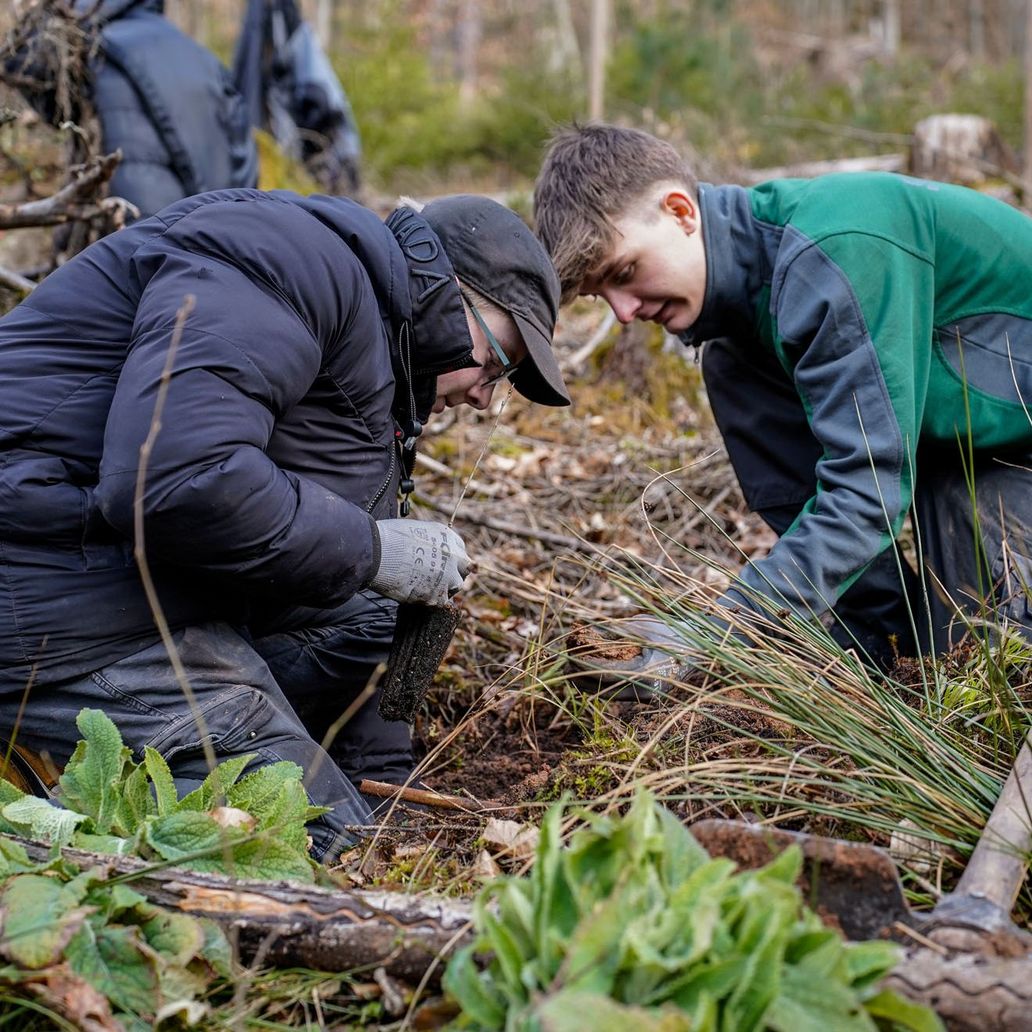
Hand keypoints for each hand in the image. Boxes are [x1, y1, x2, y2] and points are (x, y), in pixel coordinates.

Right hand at [369, 519, 469, 604]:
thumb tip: (424, 547)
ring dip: (445, 587)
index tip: (444, 563)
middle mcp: (453, 556)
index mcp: (447, 536)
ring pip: (455, 585)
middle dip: (454, 573)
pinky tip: (418, 595)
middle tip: (439, 578)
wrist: (377, 553)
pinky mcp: (438, 595)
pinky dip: (431, 599)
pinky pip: (441, 601)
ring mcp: (448, 576)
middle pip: (463, 568)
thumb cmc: (387, 538)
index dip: (451, 558)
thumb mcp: (414, 530)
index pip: (460, 549)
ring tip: (427, 588)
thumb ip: (427, 541)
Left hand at [567, 614, 694, 701]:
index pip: (605, 674)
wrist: (701, 645)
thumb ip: (613, 632)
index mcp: (647, 676)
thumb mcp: (641, 627)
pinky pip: (617, 690)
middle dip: (579, 675)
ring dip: (587, 680)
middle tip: (563, 659)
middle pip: (602, 689)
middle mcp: (646, 693)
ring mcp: (647, 697)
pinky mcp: (646, 696)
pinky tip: (588, 667)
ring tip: (571, 663)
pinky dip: (601, 679)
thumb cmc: (672, 631)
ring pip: (607, 692)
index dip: (582, 664)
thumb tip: (583, 632)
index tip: (567, 653)